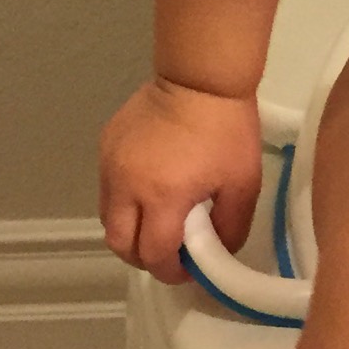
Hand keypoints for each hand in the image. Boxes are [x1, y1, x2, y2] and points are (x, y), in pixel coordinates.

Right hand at [100, 78, 264, 281]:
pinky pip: (108, 187)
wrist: (201, 78)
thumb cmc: (227, 131)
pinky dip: (124, 200)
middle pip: (119, 243)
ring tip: (157, 221)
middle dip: (142, 256)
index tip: (186, 269)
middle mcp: (126, 186)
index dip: (169, 271)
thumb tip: (216, 253)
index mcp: (162, 198)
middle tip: (167, 251)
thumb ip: (229, 228)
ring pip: (108, 217)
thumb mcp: (243, 185)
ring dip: (130, 229)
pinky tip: (149, 187)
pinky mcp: (105, 145)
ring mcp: (110, 165)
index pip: (153, 254)